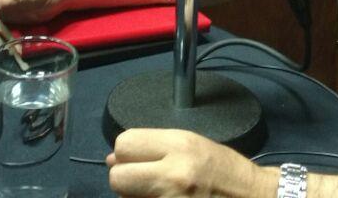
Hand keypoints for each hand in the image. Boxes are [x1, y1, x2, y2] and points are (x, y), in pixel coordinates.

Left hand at [106, 129, 275, 197]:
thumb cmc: (225, 170)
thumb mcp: (193, 145)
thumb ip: (154, 148)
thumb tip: (112, 159)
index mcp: (180, 147)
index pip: (124, 144)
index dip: (126, 154)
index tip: (137, 160)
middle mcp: (173, 175)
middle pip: (117, 178)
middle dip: (126, 180)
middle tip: (144, 182)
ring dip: (136, 197)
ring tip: (161, 193)